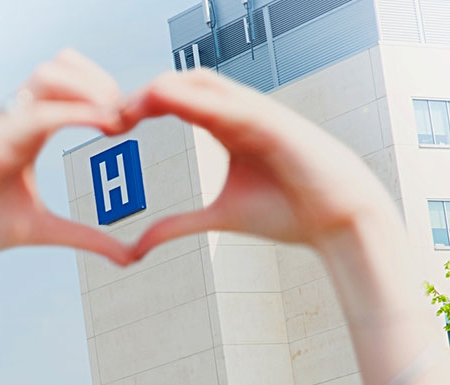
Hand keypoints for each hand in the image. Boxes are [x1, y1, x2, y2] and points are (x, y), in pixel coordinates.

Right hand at [0, 49, 132, 264]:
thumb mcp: (43, 230)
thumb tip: (131, 257)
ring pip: (50, 74)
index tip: (130, 124)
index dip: (105, 92)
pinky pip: (35, 114)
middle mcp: (17, 118)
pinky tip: (103, 125)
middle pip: (64, 64)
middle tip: (127, 119)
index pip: (71, 83)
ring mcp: (3, 125)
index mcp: (30, 129)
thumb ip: (87, 237)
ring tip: (115, 120)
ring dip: (90, 89)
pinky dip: (74, 113)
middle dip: (103, 83)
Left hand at [121, 69, 394, 258]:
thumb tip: (137, 246)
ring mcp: (258, 113)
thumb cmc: (287, 212)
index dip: (141, 106)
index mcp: (227, 127)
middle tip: (111, 117)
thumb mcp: (219, 217)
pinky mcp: (274, 121)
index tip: (111, 126)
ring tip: (130, 108)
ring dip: (164, 89)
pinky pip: (231, 102)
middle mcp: (240, 113)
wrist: (338, 219)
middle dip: (144, 94)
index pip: (176, 101)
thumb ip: (177, 225)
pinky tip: (167, 103)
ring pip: (203, 82)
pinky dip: (198, 100)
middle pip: (183, 84)